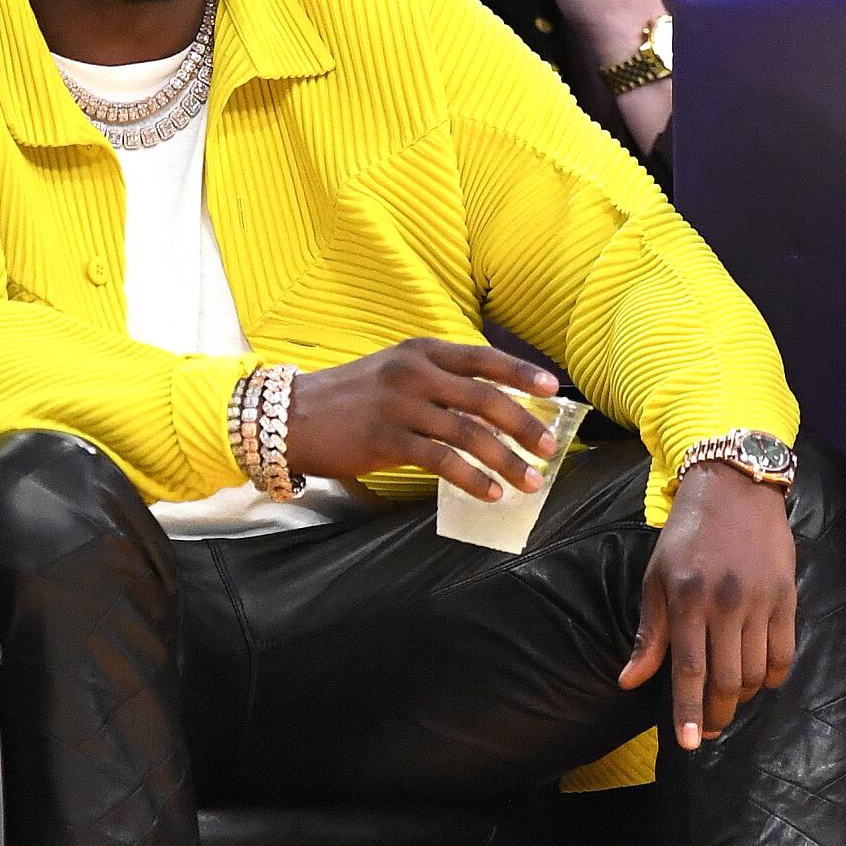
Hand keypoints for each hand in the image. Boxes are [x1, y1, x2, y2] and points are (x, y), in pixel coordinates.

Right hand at [283, 340, 562, 501]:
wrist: (291, 417)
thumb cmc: (348, 398)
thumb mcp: (394, 372)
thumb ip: (436, 379)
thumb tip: (487, 403)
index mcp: (421, 352)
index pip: (483, 358)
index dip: (522, 373)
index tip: (554, 389)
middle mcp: (415, 373)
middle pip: (485, 396)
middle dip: (524, 424)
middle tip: (550, 447)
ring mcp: (402, 406)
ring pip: (469, 432)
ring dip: (506, 460)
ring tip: (529, 482)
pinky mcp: (388, 440)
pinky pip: (443, 461)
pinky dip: (472, 479)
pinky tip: (490, 494)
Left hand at [620, 462, 796, 748]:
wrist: (734, 489)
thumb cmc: (686, 536)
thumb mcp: (656, 579)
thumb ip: (649, 633)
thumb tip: (629, 681)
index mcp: (687, 599)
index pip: (690, 669)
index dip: (689, 710)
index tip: (690, 742)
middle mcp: (725, 603)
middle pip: (726, 679)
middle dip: (717, 712)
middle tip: (707, 729)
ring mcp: (761, 600)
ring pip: (756, 671)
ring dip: (741, 696)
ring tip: (727, 700)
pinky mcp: (787, 595)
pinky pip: (784, 653)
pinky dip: (772, 676)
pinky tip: (758, 679)